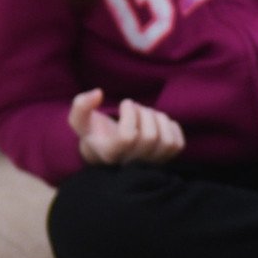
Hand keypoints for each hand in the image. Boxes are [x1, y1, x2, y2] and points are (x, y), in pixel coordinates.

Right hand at [67, 88, 183, 165]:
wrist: (106, 150)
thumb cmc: (94, 132)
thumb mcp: (80, 120)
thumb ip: (81, 106)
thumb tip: (98, 93)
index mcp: (111, 155)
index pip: (128, 136)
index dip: (130, 114)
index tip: (124, 104)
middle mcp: (132, 165)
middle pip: (149, 137)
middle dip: (144, 113)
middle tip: (135, 107)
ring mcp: (150, 165)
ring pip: (166, 141)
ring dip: (159, 119)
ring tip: (146, 114)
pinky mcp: (165, 160)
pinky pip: (178, 144)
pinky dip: (171, 128)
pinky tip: (157, 123)